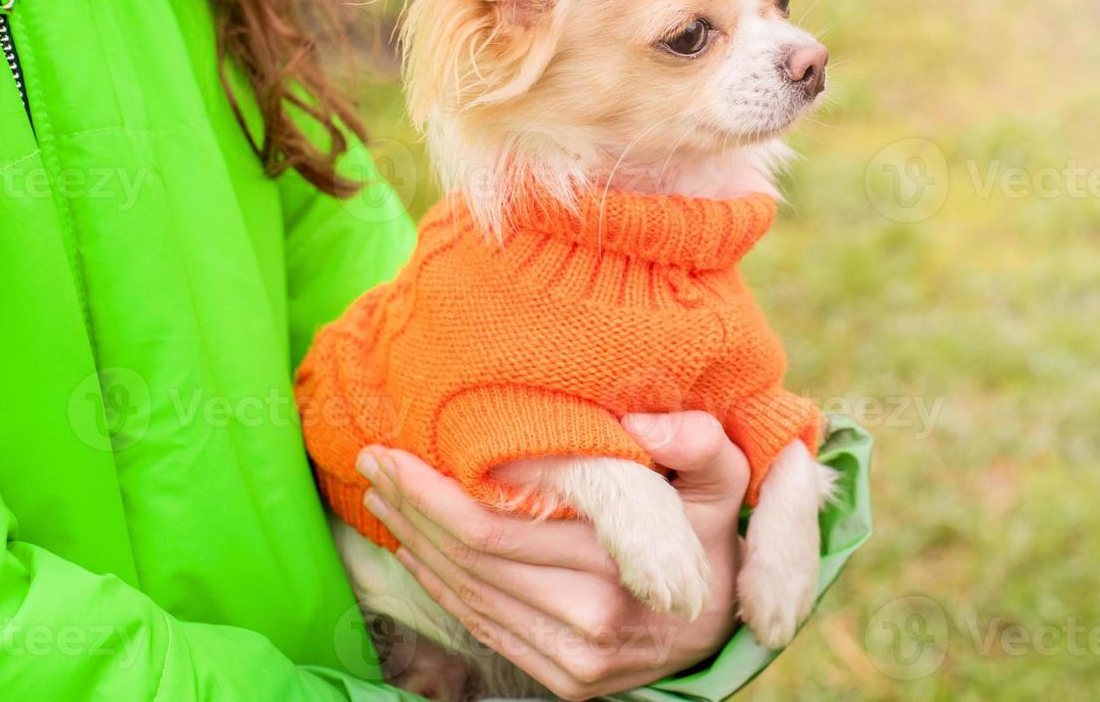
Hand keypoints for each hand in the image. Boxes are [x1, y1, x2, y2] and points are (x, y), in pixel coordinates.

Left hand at [356, 411, 749, 700]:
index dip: (440, 487)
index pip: (503, 522)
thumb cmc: (713, 536)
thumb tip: (639, 423)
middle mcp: (592, 617)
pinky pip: (482, 626)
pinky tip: (413, 548)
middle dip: (413, 505)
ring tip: (382, 495)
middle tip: (375, 460)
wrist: (725, 626)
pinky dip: (438, 586)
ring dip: (415, 542)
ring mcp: (573, 657)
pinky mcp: (561, 678)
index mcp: (623, 565)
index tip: (402, 446)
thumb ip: (698, 443)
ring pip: (468, 592)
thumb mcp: (725, 481)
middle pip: (473, 555)